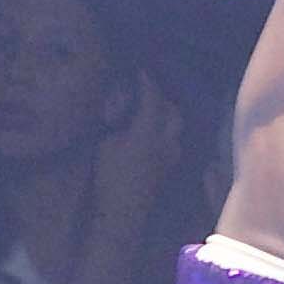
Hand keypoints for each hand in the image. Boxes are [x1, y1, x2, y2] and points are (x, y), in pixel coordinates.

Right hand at [90, 70, 187, 246]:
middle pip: (170, 110)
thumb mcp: (107, 144)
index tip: (140, 70)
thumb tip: (126, 109)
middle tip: (145, 87)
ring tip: (152, 107)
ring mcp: (170, 155)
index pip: (152, 98)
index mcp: (147, 132)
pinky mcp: (168, 167)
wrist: (121, 213)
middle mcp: (165, 141)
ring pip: (175, 125)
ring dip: (166, 112)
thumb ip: (120, 122)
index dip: (146, 82)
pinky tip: (156, 130)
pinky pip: (173, 140)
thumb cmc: (108, 177)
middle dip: (159, 96)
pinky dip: (167, 129)